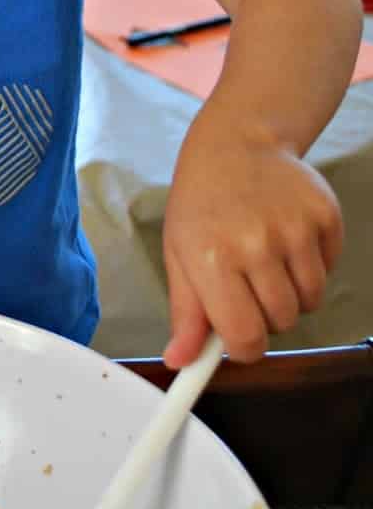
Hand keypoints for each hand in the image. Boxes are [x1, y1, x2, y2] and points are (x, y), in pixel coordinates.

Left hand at [161, 118, 342, 369]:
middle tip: (247, 285)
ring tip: (267, 261)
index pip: (244, 337)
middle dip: (266, 316)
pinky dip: (312, 265)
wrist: (237, 145)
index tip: (240, 342)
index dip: (245, 349)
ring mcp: (295, 228)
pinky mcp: (325, 216)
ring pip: (310, 301)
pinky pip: (329, 269)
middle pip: (282, 322)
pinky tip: (287, 238)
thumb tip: (181, 362)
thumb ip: (186, 314)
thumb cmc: (202, 205)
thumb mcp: (180, 255)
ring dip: (291, 293)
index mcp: (212, 258)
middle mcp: (256, 244)